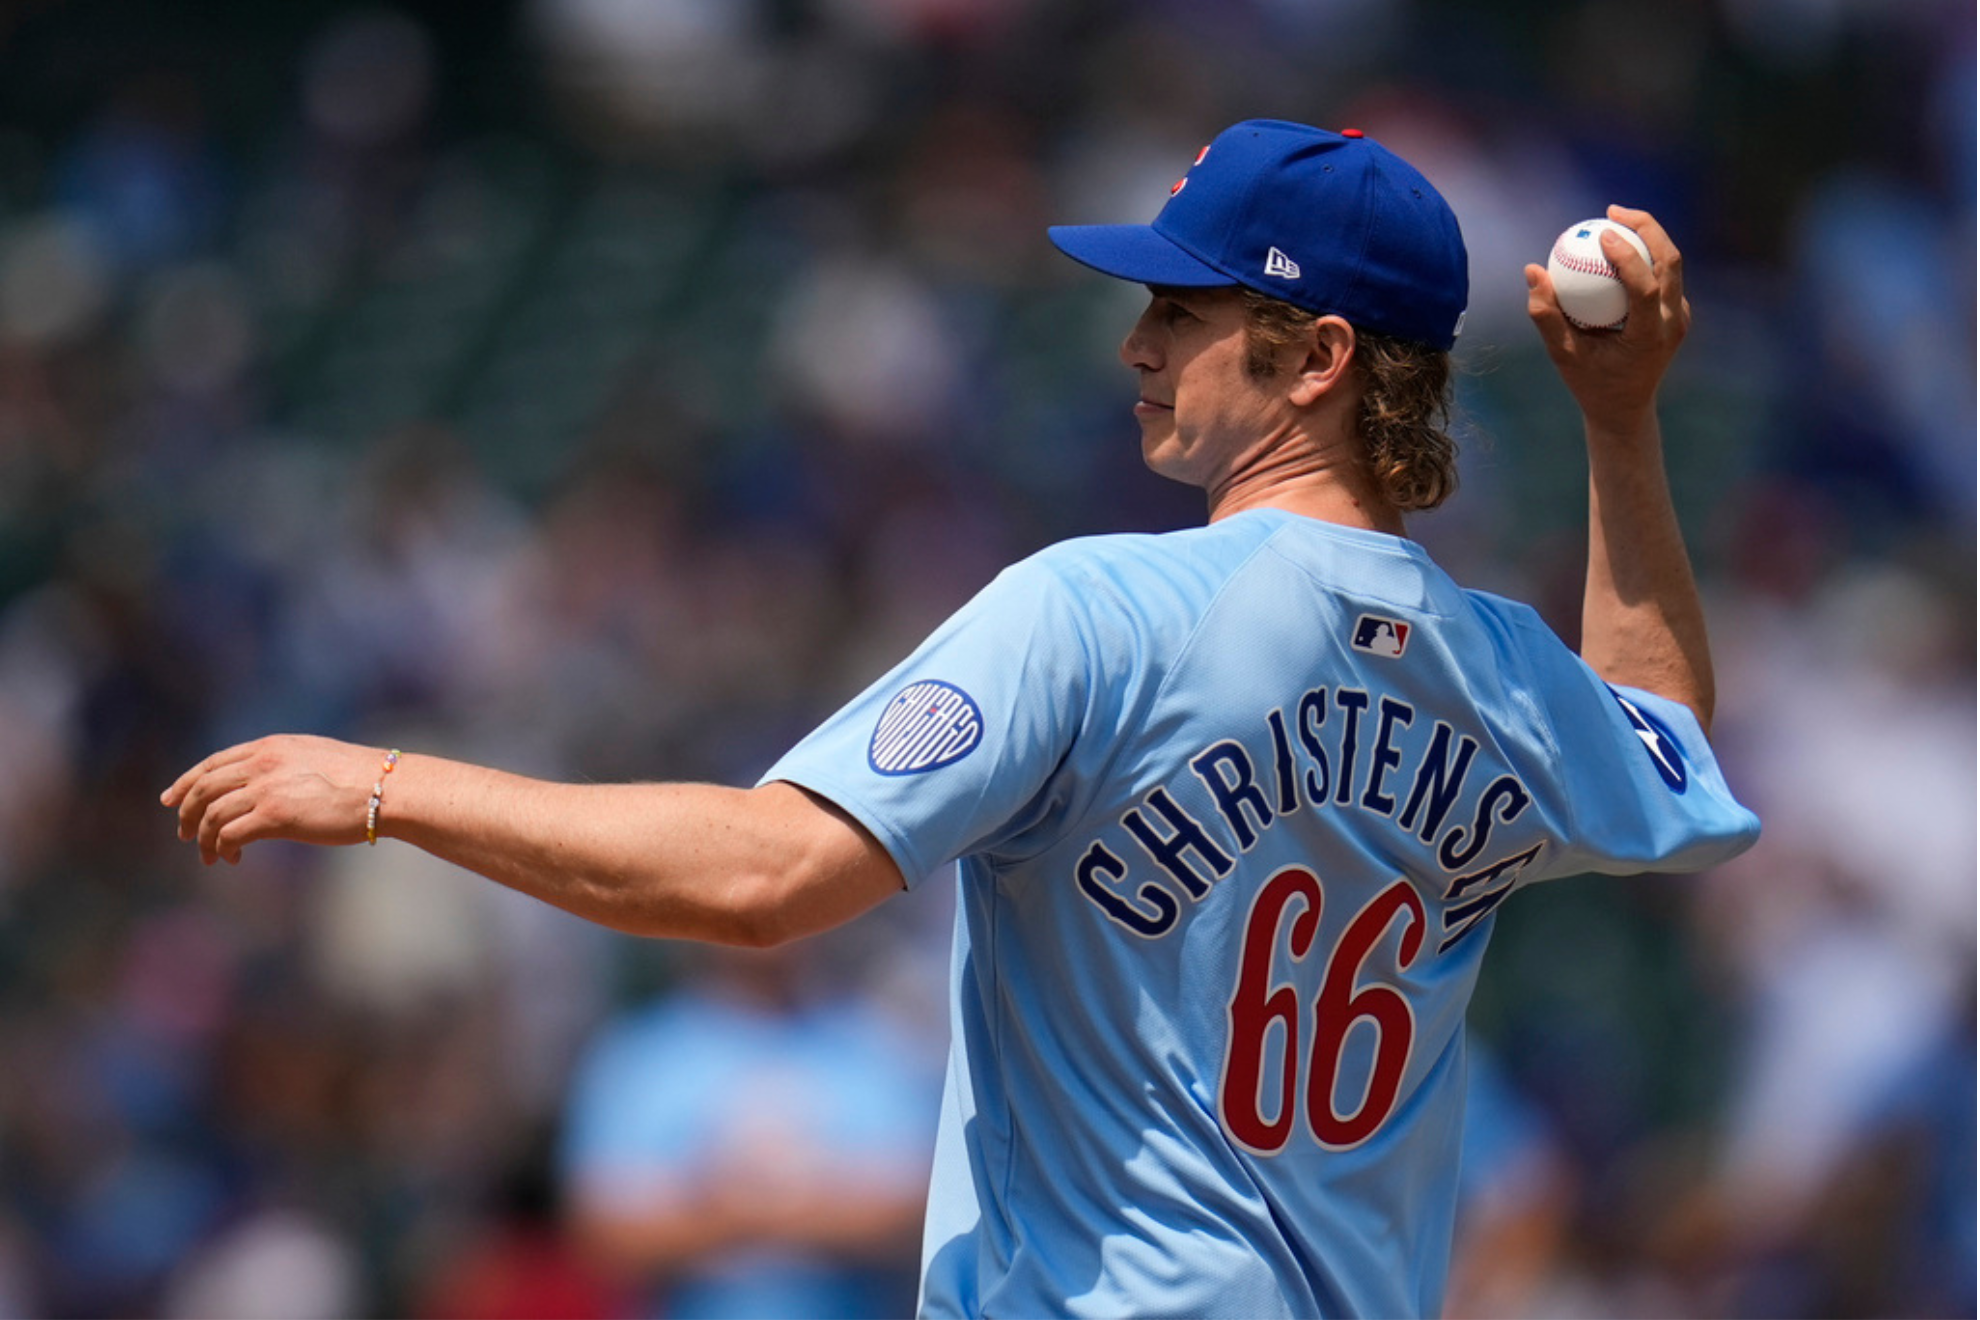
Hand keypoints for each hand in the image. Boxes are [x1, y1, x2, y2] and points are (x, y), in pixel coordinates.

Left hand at [162, 735, 383, 863]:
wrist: (386, 789)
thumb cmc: (362, 779)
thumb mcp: (314, 758)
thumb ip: (284, 765)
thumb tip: (269, 786)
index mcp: (270, 746)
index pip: (213, 763)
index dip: (186, 782)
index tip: (172, 800)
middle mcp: (262, 762)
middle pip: (203, 787)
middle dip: (187, 813)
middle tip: (185, 834)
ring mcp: (267, 788)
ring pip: (212, 814)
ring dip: (203, 838)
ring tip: (209, 855)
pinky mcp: (276, 815)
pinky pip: (230, 834)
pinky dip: (222, 848)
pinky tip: (231, 857)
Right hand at [1524, 205, 1689, 430]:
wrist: (1624, 408)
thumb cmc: (1589, 382)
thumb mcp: (1561, 354)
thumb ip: (1545, 315)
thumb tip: (1532, 271)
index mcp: (1650, 337)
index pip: (1646, 288)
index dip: (1628, 256)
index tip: (1603, 233)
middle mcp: (1673, 324)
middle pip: (1671, 262)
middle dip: (1647, 227)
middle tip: (1613, 212)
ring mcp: (1680, 317)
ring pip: (1673, 262)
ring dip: (1648, 234)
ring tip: (1616, 218)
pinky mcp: (1678, 312)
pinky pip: (1664, 274)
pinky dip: (1644, 253)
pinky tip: (1619, 244)